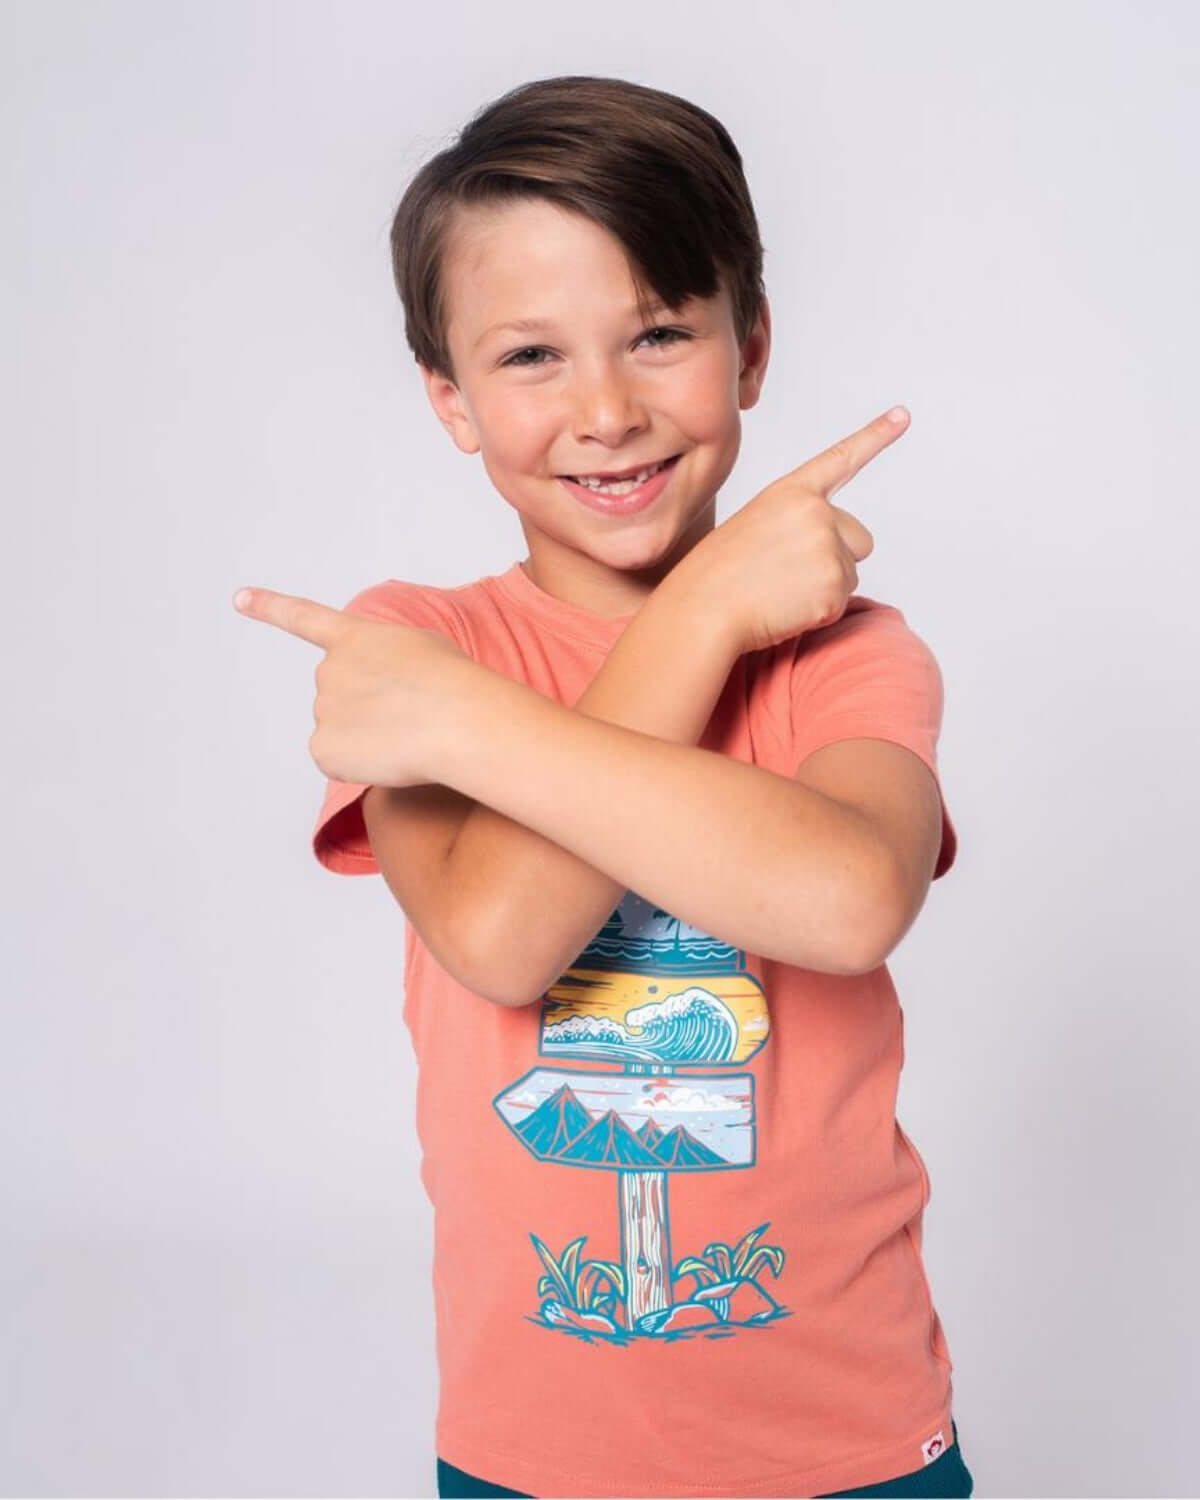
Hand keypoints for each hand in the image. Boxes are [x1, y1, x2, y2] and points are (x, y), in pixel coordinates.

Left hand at [232, 586, 470, 786]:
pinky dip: (361, 765)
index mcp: (355, 637)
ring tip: (409, 733)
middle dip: (368, 708)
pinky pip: (337, 761)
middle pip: (339, 696)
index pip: (303, 618)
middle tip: (409, 714)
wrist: (457, 718)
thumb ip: (387, 658)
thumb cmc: (455, 683)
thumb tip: (376, 697)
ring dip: (369, 737)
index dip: (270, 607)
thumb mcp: (424, 648)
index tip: (238, 598)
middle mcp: (329, 669)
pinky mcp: (323, 748)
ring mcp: (323, 708)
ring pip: (341, 731)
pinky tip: (392, 756)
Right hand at [673, 406, 910, 654]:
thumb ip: (797, 524)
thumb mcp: (754, 526)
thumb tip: (827, 552)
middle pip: (860, 539)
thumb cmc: (717, 573)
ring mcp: (828, 549)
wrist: (703, 610)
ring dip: (823, 588)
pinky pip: (840, 603)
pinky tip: (783, 608)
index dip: (875, 436)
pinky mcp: (834, 587)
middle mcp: (817, 513)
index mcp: (791, 492)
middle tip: (789, 573)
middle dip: (837, 558)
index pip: (840, 459)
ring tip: (779, 591)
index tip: (903, 415)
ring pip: (850, 574)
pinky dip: (817, 613)